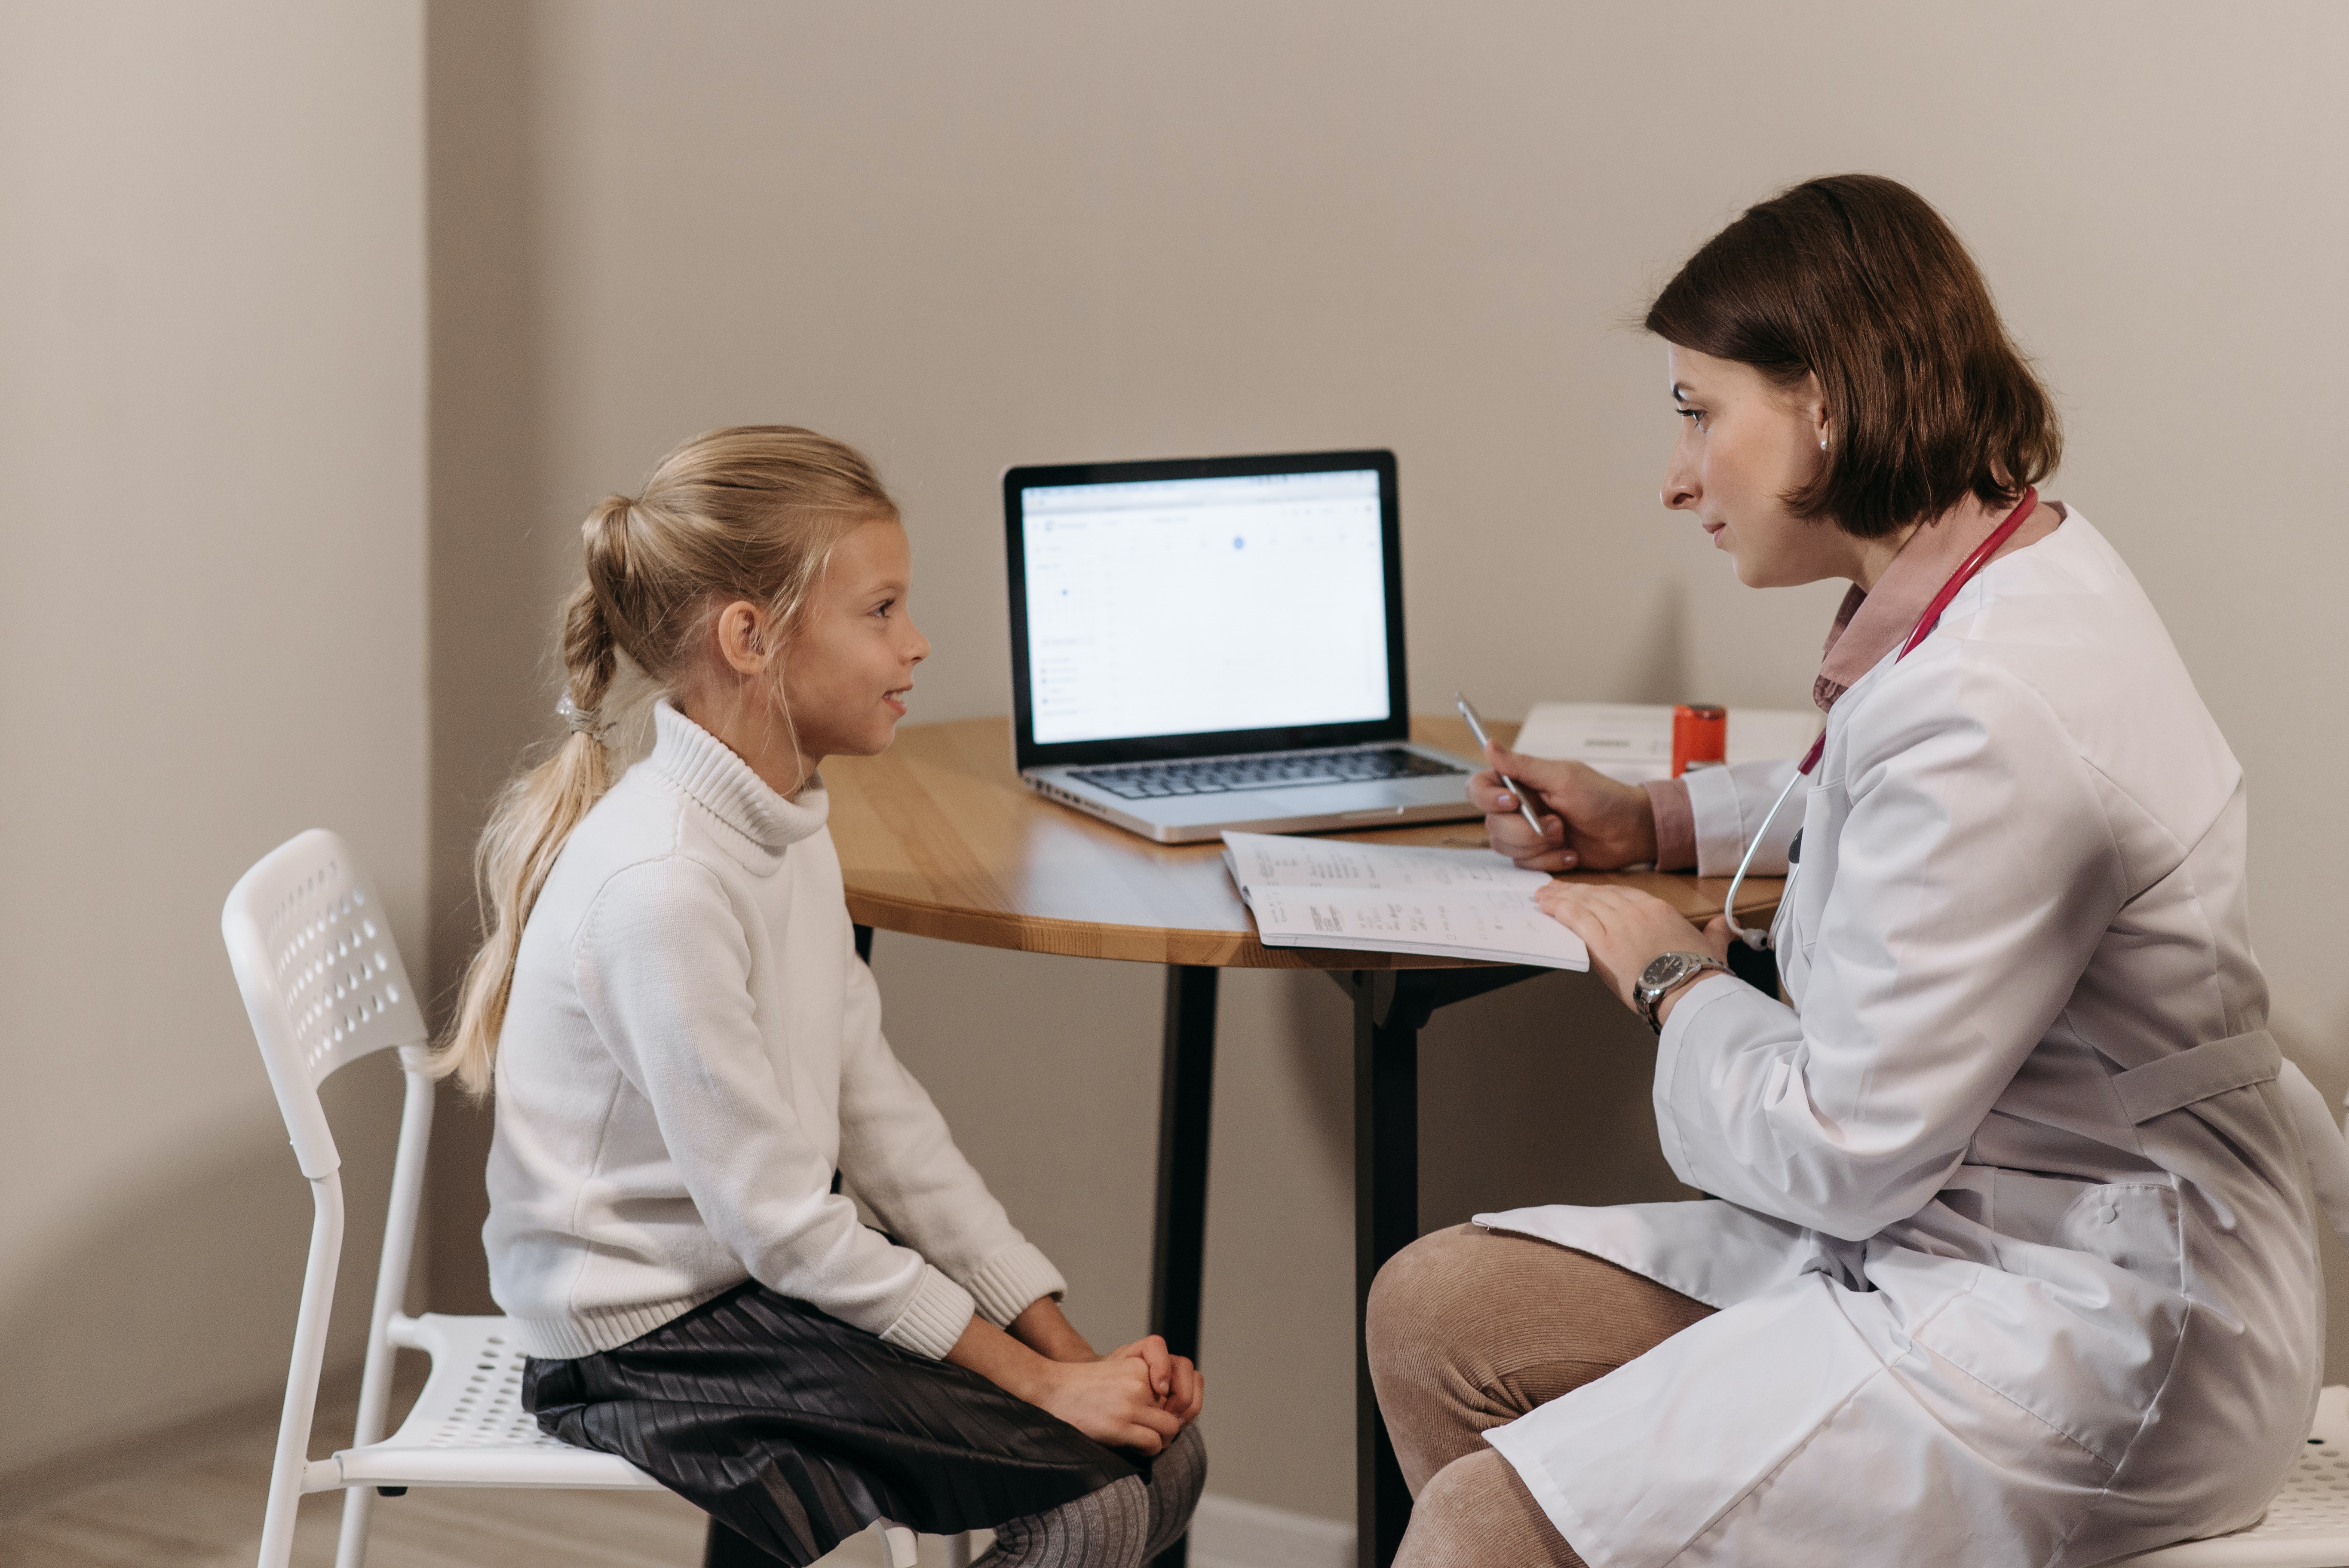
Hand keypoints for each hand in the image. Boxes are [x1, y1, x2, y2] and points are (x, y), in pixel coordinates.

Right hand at [1003, 1303, 1203, 1430]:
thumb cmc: (1083, 1386)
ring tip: (1144, 1441)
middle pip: (1174, 1412)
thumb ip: (1142, 1384)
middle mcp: (1139, 1384)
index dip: (1168, 1408)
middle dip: (1168, 1427)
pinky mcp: (1119, 1425)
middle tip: (1153, 1434)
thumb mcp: (1118, 1372)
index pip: (1173, 1392)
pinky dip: (1149, 1450)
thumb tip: (1168, 1411)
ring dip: (1160, 1440)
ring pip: (1169, 1429)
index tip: (1156, 1416)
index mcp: (1139, 1367)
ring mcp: (1130, 1404)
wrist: (1050, 1389)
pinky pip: (1153, 1443)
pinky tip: (1134, 1447)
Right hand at [1470, 742, 1656, 871]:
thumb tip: (1490, 746)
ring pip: (1505, 847)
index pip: (1480, 787)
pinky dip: (1549, 860)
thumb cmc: (1603, 798)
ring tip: (1565, 837)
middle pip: (1492, 824)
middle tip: (1556, 825)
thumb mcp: (1563, 778)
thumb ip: (1523, 766)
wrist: (1630, 832)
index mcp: (1520, 782)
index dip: (1488, 798)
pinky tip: (1570, 853)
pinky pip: (1525, 865)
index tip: (1513, 802)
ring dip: (1538, 846)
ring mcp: (1526, 832)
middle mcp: (1518, 807)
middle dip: (1524, 830)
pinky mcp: (1537, 854)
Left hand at [1536, 884, 1731, 1024]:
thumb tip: (1725, 923)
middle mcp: (1637, 912)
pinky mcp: (1603, 943)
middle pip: (1600, 895)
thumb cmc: (1700, 975)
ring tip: (1543, 895)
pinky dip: (1558, 908)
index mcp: (1660, 909)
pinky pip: (1576, 918)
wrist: (1690, 991)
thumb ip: (1716, 931)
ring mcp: (1619, 925)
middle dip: (1576, 891)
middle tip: (1557, 888)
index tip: (1589, 890)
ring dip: (1561, 897)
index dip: (1602, 891)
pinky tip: (1545, 905)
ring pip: (1584, 903)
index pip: (1624, 894)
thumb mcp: (1714, 947)